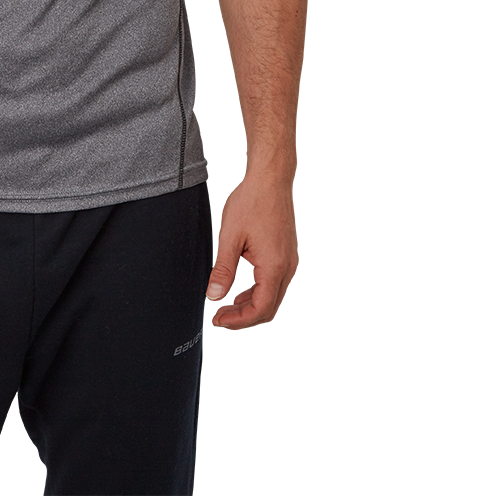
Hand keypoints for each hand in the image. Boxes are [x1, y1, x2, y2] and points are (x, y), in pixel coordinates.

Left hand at [205, 174, 296, 327]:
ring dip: (246, 301)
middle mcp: (285, 268)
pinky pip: (270, 279)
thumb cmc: (251, 202)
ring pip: (268, 295)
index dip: (237, 320)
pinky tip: (234, 280)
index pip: (259, 310)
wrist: (270, 179)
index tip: (217, 319)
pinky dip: (253, 285)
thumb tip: (213, 297)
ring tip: (221, 299)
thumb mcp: (229, 237)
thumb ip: (222, 270)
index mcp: (274, 267)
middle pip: (266, 307)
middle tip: (216, 314)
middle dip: (241, 315)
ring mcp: (287, 261)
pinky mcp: (283, 254)